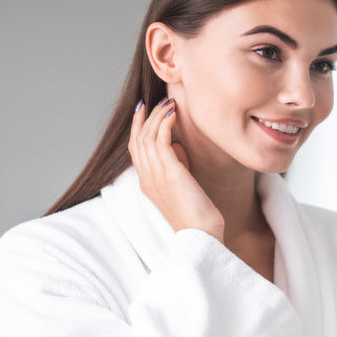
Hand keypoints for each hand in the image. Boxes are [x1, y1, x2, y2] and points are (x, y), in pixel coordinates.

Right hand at [128, 97, 223, 238]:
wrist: (201, 235)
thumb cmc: (197, 215)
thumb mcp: (182, 186)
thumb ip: (175, 166)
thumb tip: (176, 145)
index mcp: (147, 183)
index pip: (134, 149)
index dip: (137, 127)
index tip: (143, 109)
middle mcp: (146, 178)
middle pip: (137, 139)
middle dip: (145, 117)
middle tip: (155, 100)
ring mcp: (155, 176)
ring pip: (147, 136)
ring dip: (157, 116)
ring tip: (168, 103)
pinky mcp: (169, 173)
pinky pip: (160, 140)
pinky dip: (165, 123)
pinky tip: (173, 113)